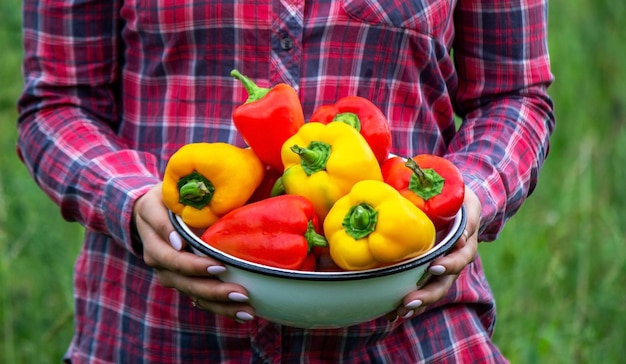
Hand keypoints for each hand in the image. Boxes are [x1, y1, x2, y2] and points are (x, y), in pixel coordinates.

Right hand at [133, 183, 255, 322]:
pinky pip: (201, 298)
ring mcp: (172, 275)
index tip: (219, 267)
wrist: (152, 211)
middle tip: (241, 294)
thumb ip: (166, 217)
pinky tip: (243, 313)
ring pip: (195, 295)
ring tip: (247, 310)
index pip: (175, 260)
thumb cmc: (163, 199)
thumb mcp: (160, 199)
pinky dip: (221, 307)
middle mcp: (161, 263)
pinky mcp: (184, 281)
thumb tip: (180, 239)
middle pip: (187, 283)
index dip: (195, 266)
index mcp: (155, 244)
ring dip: (221, 305)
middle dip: (214, 291)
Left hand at [389, 186, 479, 320]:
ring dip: (416, 303)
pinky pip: (417, 289)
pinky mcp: (423, 272)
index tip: (435, 268)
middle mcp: (452, 262)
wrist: (451, 204)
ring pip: (430, 291)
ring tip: (399, 311)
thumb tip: (461, 239)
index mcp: (464, 245)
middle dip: (427, 294)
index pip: (460, 258)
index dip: (449, 265)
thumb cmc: (458, 200)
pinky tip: (390, 312)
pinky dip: (405, 302)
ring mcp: (438, 270)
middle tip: (409, 301)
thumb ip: (466, 218)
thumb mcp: (466, 202)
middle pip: (443, 283)